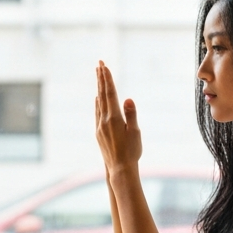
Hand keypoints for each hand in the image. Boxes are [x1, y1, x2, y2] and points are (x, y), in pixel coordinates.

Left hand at [95, 61, 141, 178]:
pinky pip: (97, 113)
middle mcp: (104, 120)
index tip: (105, 66)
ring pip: (98, 102)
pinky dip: (97, 102)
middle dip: (101, 78)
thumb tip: (128, 99)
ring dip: (99, 88)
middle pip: (102, 94)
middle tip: (99, 63)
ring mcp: (99, 126)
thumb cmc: (131, 151)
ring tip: (98, 75)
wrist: (119, 168)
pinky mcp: (99, 132)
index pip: (110, 93)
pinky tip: (97, 98)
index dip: (107, 79)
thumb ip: (132, 114)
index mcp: (114, 118)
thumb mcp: (135, 132)